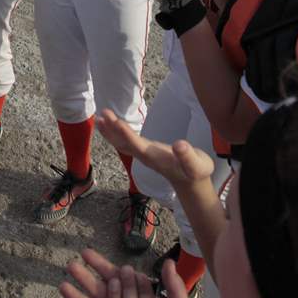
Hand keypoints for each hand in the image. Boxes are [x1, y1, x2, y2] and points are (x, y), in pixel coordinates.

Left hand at [96, 109, 214, 186]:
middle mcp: (146, 156)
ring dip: (111, 131)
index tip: (116, 122)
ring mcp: (143, 154)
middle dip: (114, 130)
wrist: (191, 183)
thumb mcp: (197, 165)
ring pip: (122, 143)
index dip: (127, 135)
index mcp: (157, 158)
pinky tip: (109, 124)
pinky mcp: (144, 151)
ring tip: (100, 117)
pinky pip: (125, 142)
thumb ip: (188, 156)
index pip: (138, 146)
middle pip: (125, 144)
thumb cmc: (196, 171)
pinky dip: (115, 133)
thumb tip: (179, 144)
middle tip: (104, 114)